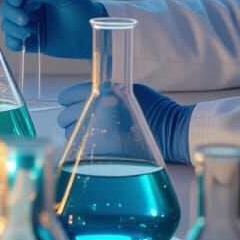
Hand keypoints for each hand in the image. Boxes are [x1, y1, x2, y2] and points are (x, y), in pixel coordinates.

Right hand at [1, 0, 106, 58]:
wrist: (91, 34)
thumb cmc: (82, 9)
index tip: (18, 1)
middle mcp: (30, 6)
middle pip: (8, 7)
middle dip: (12, 13)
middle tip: (26, 20)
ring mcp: (30, 24)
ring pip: (8, 24)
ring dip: (13, 28)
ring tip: (28, 33)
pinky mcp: (31, 41)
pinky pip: (13, 42)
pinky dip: (13, 42)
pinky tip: (21, 44)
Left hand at [56, 82, 192, 164]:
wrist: (172, 128)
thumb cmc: (154, 108)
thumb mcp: (129, 90)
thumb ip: (106, 91)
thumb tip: (85, 95)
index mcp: (103, 92)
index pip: (69, 95)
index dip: (66, 100)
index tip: (67, 102)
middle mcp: (98, 109)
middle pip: (66, 116)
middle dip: (67, 119)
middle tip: (74, 120)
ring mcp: (100, 130)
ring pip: (70, 134)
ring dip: (74, 134)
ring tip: (87, 133)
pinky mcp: (104, 148)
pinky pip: (81, 148)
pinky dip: (82, 147)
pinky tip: (91, 145)